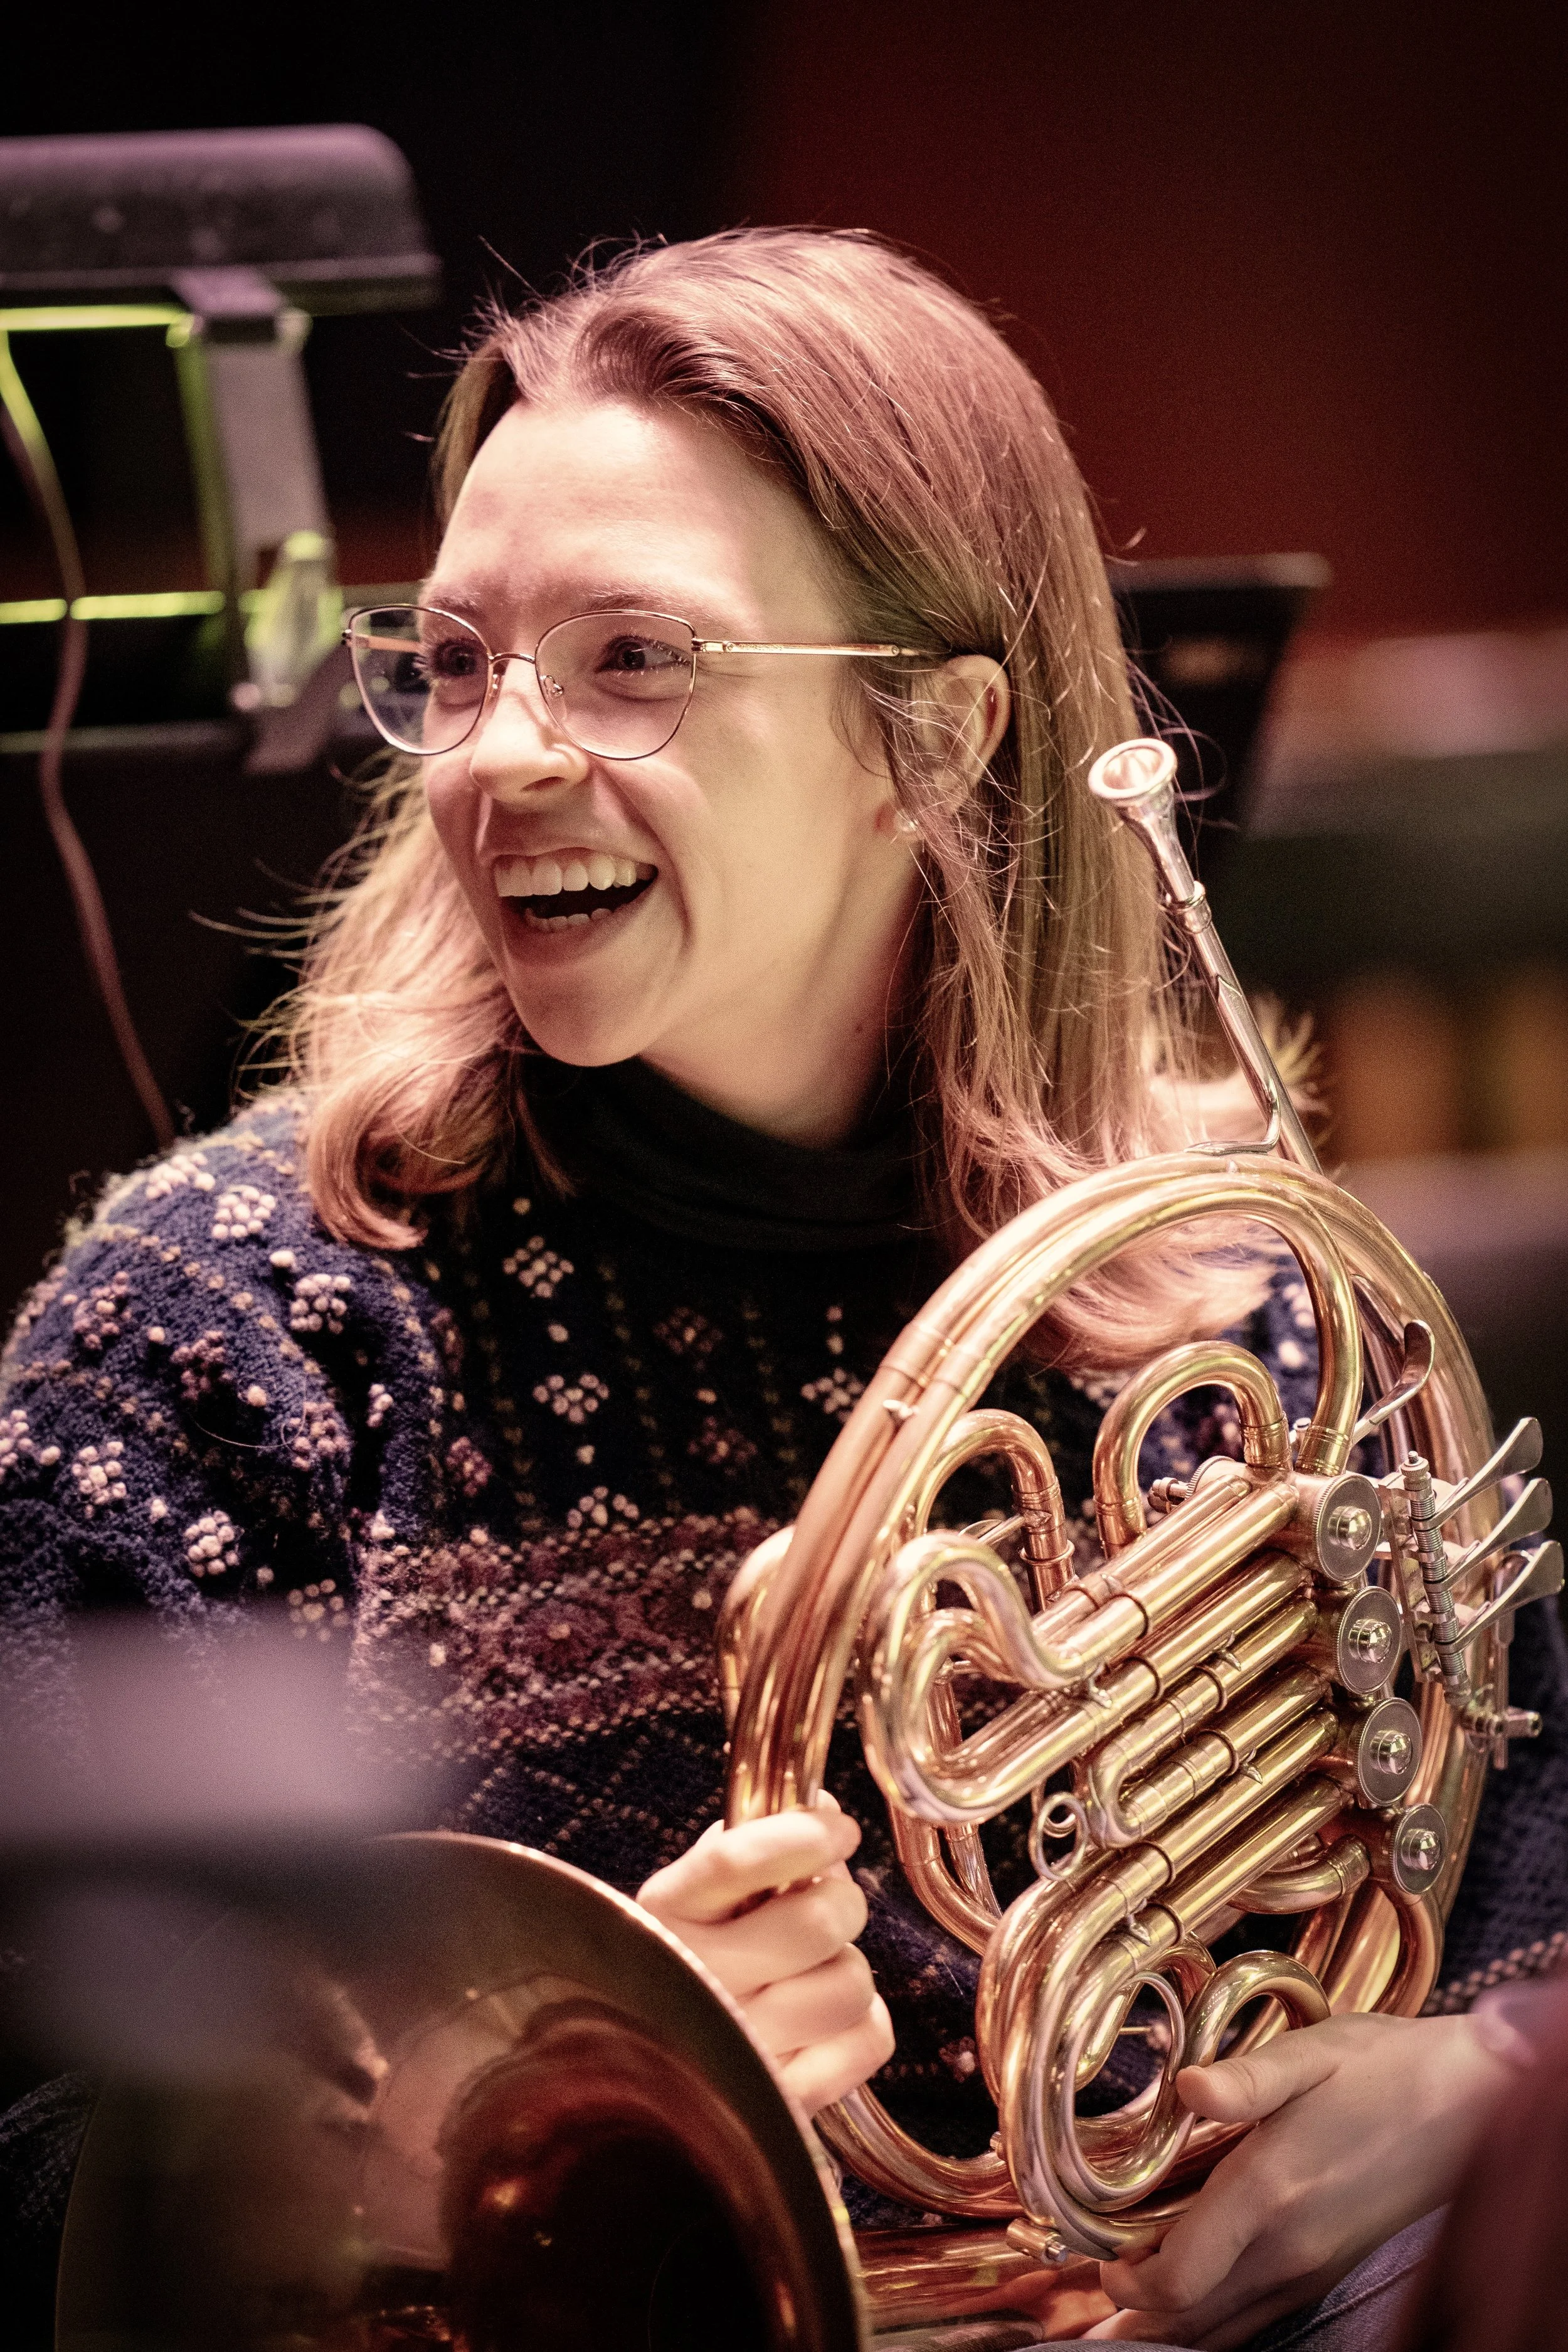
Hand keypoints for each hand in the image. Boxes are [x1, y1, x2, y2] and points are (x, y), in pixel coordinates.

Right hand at [638, 1792, 893, 2114]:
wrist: (657, 2070)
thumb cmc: (695, 1960)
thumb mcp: (701, 1894)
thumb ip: (754, 1845)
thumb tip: (823, 1808)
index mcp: (668, 1914)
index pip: (736, 1862)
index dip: (804, 1836)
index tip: (839, 1830)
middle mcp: (697, 1982)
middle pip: (815, 1923)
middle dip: (842, 1902)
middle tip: (828, 1904)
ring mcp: (739, 2050)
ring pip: (850, 1984)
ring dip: (848, 1968)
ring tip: (815, 1971)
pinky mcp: (783, 2101)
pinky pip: (869, 2040)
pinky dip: (864, 2024)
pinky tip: (825, 2022)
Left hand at [1088, 2011, 1512, 2347]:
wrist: (1466, 2101)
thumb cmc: (1383, 2068)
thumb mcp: (1311, 2052)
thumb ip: (1245, 2076)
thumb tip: (1187, 2085)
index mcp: (1270, 2195)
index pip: (1179, 2279)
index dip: (1127, 2280)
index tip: (1101, 2255)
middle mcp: (1289, 2249)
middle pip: (1191, 2319)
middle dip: (1138, 2309)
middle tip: (1101, 2282)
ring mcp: (1312, 2269)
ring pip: (1224, 2330)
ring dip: (1172, 2319)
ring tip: (1132, 2295)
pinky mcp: (1329, 2269)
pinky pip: (1257, 2321)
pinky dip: (1213, 2319)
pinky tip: (1192, 2293)